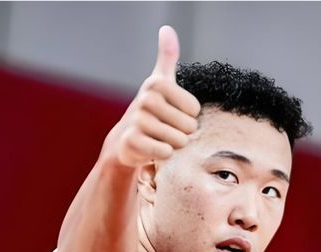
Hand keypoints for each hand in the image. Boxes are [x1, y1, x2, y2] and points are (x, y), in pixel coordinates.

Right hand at [104, 25, 201, 167]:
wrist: (125, 140)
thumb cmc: (150, 110)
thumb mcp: (159, 82)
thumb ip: (167, 57)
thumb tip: (166, 29)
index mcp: (157, 84)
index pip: (195, 109)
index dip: (188, 117)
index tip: (174, 115)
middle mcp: (146, 100)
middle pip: (188, 126)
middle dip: (182, 134)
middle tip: (166, 130)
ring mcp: (137, 121)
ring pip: (178, 140)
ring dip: (174, 145)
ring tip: (161, 139)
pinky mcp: (132, 142)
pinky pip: (164, 151)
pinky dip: (164, 154)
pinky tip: (154, 149)